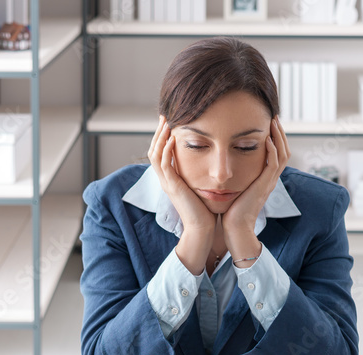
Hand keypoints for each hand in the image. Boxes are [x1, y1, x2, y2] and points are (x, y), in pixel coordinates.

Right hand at [148, 115, 215, 235]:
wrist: (202, 228)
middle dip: (158, 132)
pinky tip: (172, 139)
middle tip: (164, 116)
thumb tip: (208, 161)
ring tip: (166, 123)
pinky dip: (166, 150)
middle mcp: (166, 180)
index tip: (169, 122)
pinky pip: (164, 165)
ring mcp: (167, 183)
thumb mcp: (199, 187)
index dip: (162, 137)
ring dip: (160, 137)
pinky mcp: (172, 187)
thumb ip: (198, 174)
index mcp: (171, 179)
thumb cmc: (205, 210)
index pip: (160, 153)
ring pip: (155, 155)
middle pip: (154, 150)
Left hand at [222, 116, 290, 261]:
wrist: (234, 229)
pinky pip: (273, 164)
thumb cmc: (231, 211)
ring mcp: (269, 183)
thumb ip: (236, 176)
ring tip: (273, 122)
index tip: (268, 123)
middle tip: (275, 116)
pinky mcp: (264, 186)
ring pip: (282, 154)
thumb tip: (226, 164)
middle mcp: (270, 180)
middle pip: (284, 151)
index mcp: (265, 179)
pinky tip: (266, 139)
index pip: (276, 154)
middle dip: (280, 133)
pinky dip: (272, 150)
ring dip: (278, 137)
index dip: (275, 138)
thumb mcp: (236, 188)